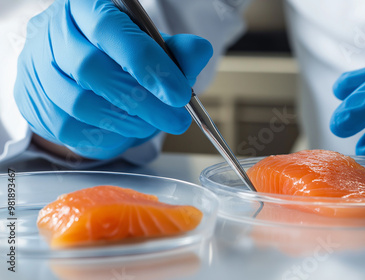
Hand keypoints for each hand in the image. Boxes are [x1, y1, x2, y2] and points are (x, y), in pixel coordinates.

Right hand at [14, 0, 212, 159]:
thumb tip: (200, 51)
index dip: (147, 63)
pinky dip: (107, 135)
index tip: (179, 94)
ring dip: (127, 121)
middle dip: (144, 101)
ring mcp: (39, 70)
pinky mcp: (36, 104)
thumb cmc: (115, 52)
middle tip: (176, 119)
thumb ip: (175, 49)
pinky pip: (71, 129)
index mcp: (85, 7)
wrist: (73, 68)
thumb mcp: (150, 44)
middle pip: (93, 70)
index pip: (109, 29)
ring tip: (153, 123)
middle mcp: (54, 33)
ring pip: (81, 103)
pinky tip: (126, 129)